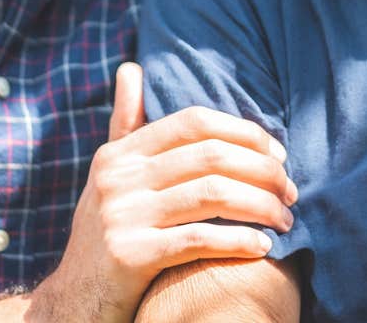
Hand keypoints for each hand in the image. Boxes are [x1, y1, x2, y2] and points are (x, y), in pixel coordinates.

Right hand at [29, 62, 295, 322]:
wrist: (74, 302)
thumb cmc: (106, 235)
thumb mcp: (110, 178)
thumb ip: (125, 125)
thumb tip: (131, 68)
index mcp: (119, 154)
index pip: (194, 122)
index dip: (244, 132)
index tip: (278, 155)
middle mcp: (118, 179)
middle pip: (211, 156)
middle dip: (263, 172)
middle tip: (291, 193)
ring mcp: (122, 217)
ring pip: (212, 194)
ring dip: (261, 206)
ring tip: (285, 220)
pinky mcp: (129, 257)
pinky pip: (199, 239)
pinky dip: (239, 241)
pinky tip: (263, 247)